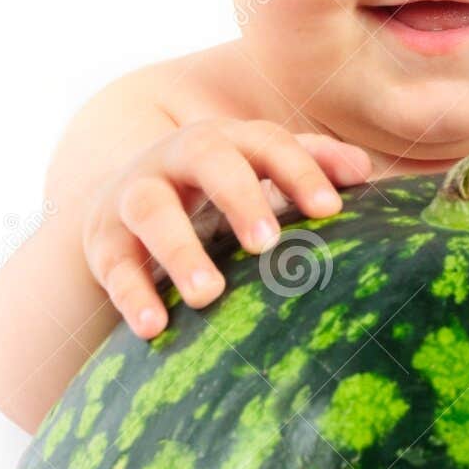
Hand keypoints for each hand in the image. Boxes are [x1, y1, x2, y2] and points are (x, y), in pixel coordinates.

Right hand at [82, 121, 371, 337]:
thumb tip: (365, 171)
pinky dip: (131, 295)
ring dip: (179, 250)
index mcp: (228, 140)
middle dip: (238, 196)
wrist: (126, 202)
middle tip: (268, 243)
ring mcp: (134, 194)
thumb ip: (310, 165)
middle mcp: (177, 157)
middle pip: (207, 158)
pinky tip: (153, 328)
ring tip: (209, 295)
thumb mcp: (260, 172)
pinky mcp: (103, 239)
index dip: (299, 169)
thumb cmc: (219, 191)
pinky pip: (112, 265)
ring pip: (151, 210)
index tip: (330, 209)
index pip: (266, 142)